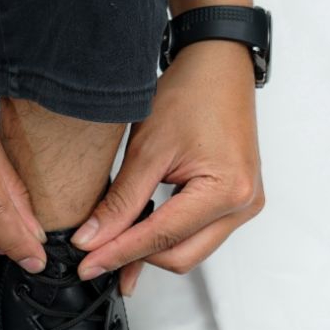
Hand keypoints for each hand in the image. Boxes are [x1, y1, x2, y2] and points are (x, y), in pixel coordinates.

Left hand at [71, 40, 264, 293]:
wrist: (218, 64)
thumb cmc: (193, 93)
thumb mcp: (146, 150)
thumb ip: (119, 203)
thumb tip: (91, 241)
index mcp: (226, 191)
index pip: (161, 238)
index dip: (118, 254)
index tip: (87, 265)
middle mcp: (242, 205)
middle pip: (178, 257)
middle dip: (135, 257)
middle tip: (94, 253)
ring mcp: (242, 207)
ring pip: (186, 253)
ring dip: (148, 251)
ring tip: (112, 243)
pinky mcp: (233, 204)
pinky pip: (194, 237)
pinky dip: (162, 240)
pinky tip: (134, 240)